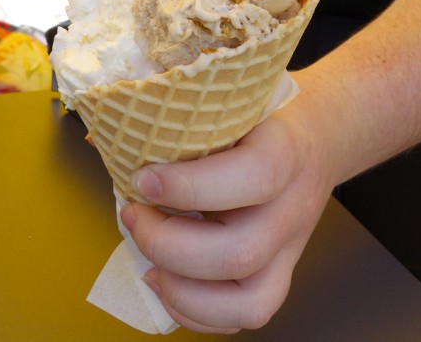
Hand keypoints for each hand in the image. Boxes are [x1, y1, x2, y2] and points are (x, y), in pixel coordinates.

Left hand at [119, 74, 336, 332]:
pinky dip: (194, 311)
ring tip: (146, 257)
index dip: (189, 186)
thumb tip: (102, 138)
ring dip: (180, 288)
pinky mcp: (279, 275)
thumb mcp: (230, 103)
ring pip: (248, 300)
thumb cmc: (260, 119)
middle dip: (166, 243)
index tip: (143, 177)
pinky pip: (245, 316)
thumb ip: (178, 117)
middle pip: (238, 252)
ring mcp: (289, 249)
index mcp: (284, 152)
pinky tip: (164, 280)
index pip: (254, 176)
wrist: (318, 138)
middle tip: (134, 214)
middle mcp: (292, 207)